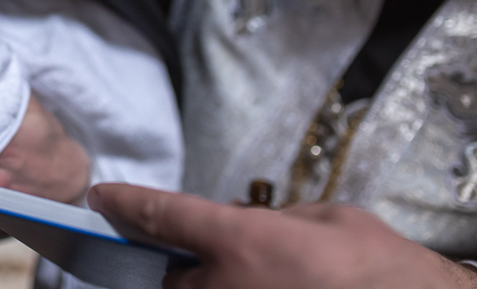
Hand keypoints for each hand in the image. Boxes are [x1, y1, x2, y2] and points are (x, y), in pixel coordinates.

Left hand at [87, 184, 476, 288]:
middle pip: (165, 275)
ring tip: (221, 271)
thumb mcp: (317, 218)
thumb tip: (237, 227)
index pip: (164, 214)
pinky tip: (236, 279)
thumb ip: (264, 221)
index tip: (102, 196)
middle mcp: (226, 287)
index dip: (128, 202)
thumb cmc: (374, 261)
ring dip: (190, 286)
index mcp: (241, 243)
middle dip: (161, 262)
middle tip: (166, 249)